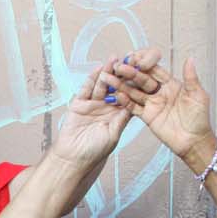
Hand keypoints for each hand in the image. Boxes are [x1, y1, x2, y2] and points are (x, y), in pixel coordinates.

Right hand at [50, 52, 150, 166]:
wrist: (73, 158)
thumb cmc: (95, 151)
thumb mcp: (113, 134)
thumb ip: (122, 118)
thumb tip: (134, 103)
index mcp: (118, 114)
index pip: (128, 95)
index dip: (134, 83)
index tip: (143, 71)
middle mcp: (106, 106)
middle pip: (115, 86)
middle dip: (122, 73)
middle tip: (130, 59)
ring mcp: (93, 104)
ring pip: (102, 85)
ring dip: (108, 72)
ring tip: (115, 59)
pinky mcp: (79, 103)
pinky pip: (86, 89)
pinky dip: (91, 79)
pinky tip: (98, 69)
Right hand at [117, 57, 216, 164]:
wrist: (194, 141)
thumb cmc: (200, 118)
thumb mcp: (198, 96)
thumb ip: (191, 78)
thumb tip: (190, 58)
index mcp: (172, 84)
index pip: (156, 70)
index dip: (145, 63)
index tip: (134, 57)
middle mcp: (160, 92)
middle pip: (142, 80)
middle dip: (130, 73)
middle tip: (118, 67)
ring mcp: (152, 104)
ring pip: (134, 92)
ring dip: (122, 85)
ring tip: (109, 78)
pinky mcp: (147, 116)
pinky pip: (134, 107)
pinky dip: (125, 102)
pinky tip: (116, 95)